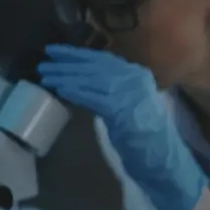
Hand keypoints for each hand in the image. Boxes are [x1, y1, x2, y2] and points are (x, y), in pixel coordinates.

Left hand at [38, 45, 207, 209]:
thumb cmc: (145, 135)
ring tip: (45, 75)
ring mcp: (132, 95)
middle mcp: (137, 81)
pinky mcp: (124, 112)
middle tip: (45, 60)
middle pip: (96, 66)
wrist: (163, 158)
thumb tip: (83, 79)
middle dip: (68, 63)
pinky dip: (76, 92)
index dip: (78, 54)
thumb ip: (112, 90)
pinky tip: (60, 90)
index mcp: (139, 76)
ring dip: (66, 77)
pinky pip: (94, 98)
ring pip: (92, 80)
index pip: (104, 59)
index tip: (57, 51)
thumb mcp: (129, 104)